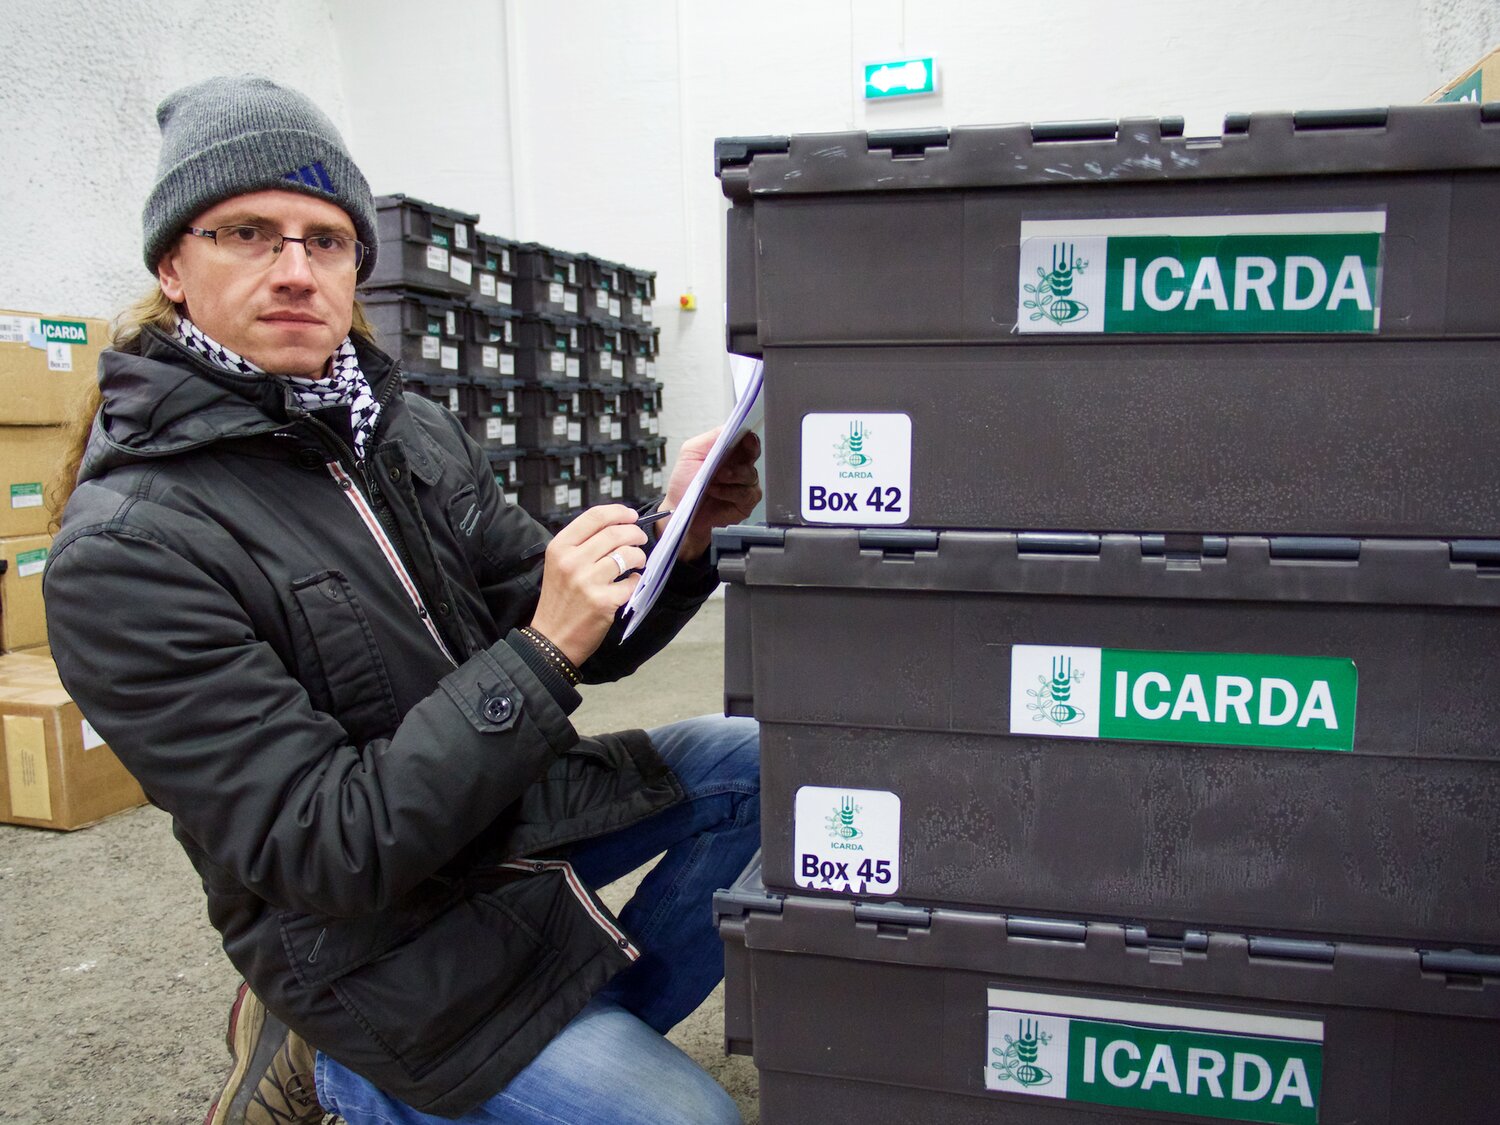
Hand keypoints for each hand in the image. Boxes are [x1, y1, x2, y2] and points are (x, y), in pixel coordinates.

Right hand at [528, 505, 646, 665]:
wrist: (551, 639)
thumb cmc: (558, 600)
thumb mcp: (558, 565)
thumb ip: (581, 545)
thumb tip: (616, 527)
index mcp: (559, 547)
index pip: (594, 517)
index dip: (619, 512)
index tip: (632, 516)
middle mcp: (572, 561)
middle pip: (615, 533)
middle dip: (635, 533)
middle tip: (640, 539)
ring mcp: (587, 581)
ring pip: (627, 555)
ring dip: (639, 556)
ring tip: (637, 562)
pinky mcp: (603, 601)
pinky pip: (632, 582)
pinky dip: (636, 582)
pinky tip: (630, 584)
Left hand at [665, 428, 761, 560]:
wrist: (680, 510)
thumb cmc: (686, 482)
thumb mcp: (691, 453)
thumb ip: (710, 439)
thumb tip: (728, 428)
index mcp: (729, 451)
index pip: (745, 438)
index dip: (748, 436)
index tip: (746, 435)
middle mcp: (740, 465)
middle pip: (754, 453)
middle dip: (750, 450)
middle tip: (738, 452)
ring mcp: (745, 484)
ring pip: (750, 474)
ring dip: (731, 475)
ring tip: (714, 478)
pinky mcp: (746, 502)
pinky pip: (746, 493)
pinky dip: (729, 491)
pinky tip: (716, 491)